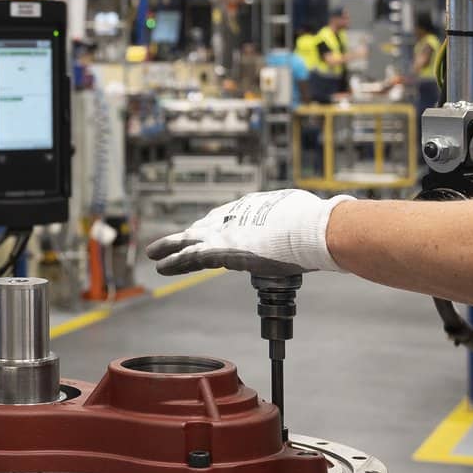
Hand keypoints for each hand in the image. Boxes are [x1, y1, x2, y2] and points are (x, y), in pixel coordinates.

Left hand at [145, 189, 355, 275]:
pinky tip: (161, 266)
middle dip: (187, 234)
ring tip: (153, 253)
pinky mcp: (224, 250)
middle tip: (171, 240)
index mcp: (255, 206)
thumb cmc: (316, 222)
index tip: (206, 230)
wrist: (313, 230)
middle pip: (204, 225)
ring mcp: (229, 232)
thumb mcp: (303, 214)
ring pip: (191, 240)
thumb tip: (319, 221)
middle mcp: (237, 216)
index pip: (228, 217)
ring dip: (171, 247)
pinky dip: (176, 261)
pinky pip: (192, 258)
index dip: (215, 225)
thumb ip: (297, 220)